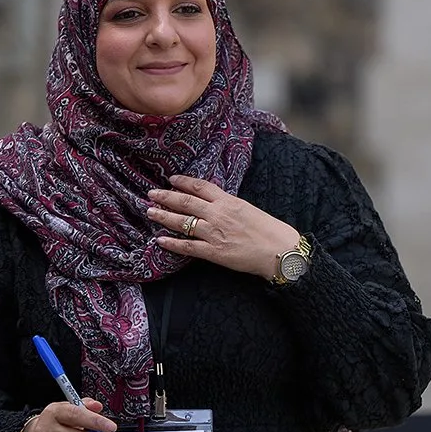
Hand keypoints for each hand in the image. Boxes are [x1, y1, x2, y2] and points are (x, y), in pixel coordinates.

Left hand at [148, 174, 300, 279]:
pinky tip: (160, 240)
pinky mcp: (214, 252)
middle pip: (186, 202)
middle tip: (151, 193)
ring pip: (182, 222)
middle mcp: (218, 215)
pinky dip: (172, 243)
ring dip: (163, 216)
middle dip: (166, 197)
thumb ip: (230, 205)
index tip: (171, 179)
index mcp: (229, 202)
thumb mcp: (250, 209)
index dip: (184, 182)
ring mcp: (214, 233)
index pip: (201, 187)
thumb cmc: (270, 230)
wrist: (280, 251)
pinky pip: (187, 246)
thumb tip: (215, 203)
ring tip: (150, 212)